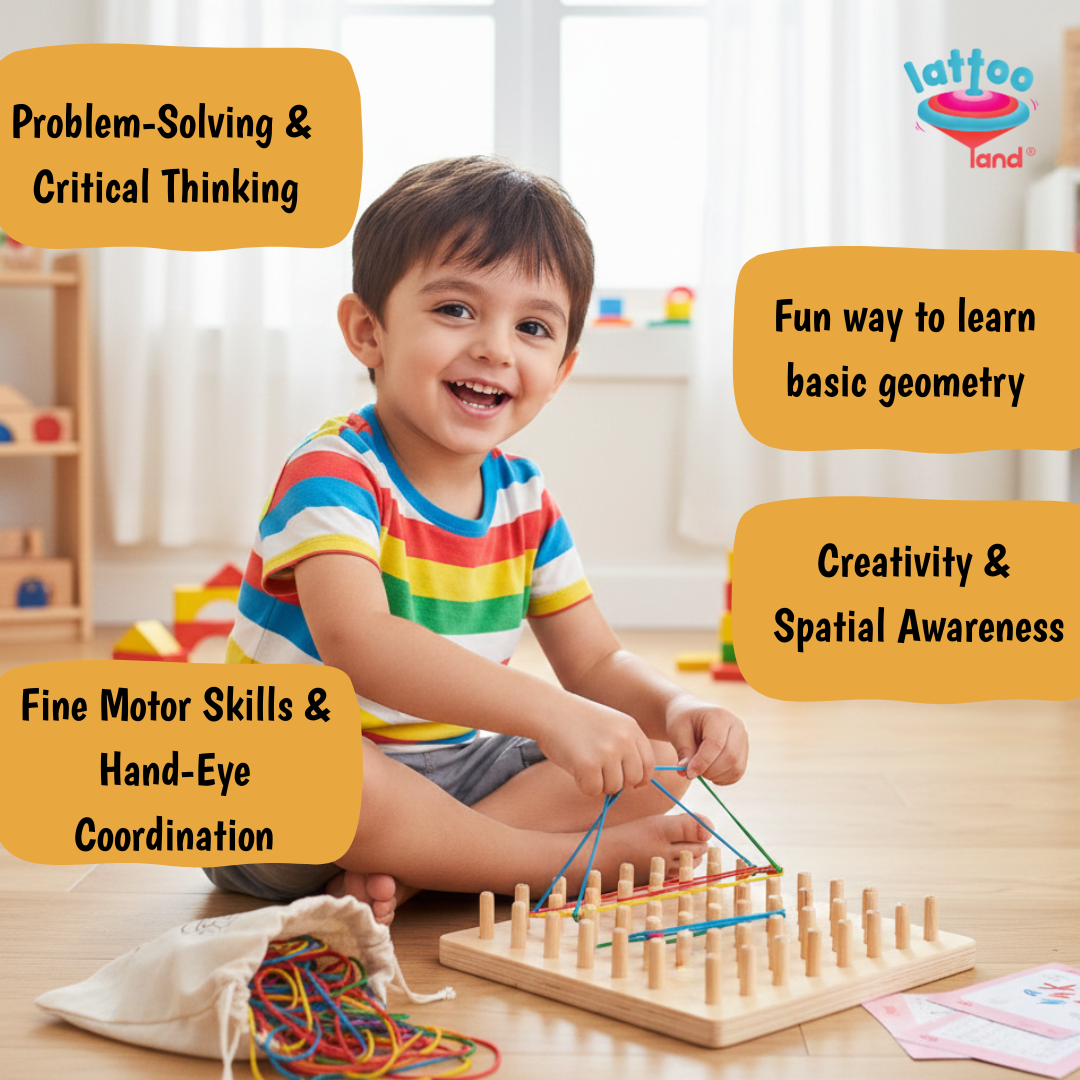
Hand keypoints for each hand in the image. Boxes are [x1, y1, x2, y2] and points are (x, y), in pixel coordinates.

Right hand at [536, 697, 655, 796]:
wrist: (547, 709)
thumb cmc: (575, 720)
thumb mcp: (609, 724)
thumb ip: (625, 747)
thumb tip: (638, 784)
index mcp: (632, 728)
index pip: (648, 765)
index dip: (639, 778)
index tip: (629, 783)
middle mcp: (624, 740)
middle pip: (634, 780)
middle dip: (618, 782)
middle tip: (599, 773)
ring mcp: (607, 752)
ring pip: (614, 788)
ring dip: (598, 784)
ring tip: (583, 765)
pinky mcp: (589, 765)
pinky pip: (593, 791)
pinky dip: (583, 786)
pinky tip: (574, 769)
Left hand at [665, 698, 747, 784]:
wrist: (691, 716)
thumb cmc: (683, 721)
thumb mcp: (677, 731)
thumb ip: (684, 751)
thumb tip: (685, 773)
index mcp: (719, 716)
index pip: (716, 743)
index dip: (702, 762)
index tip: (688, 773)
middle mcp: (737, 726)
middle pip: (731, 756)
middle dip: (710, 770)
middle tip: (691, 771)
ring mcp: (743, 740)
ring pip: (736, 768)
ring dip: (715, 776)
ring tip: (699, 769)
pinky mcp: (743, 752)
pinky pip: (737, 773)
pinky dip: (722, 779)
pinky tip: (709, 773)